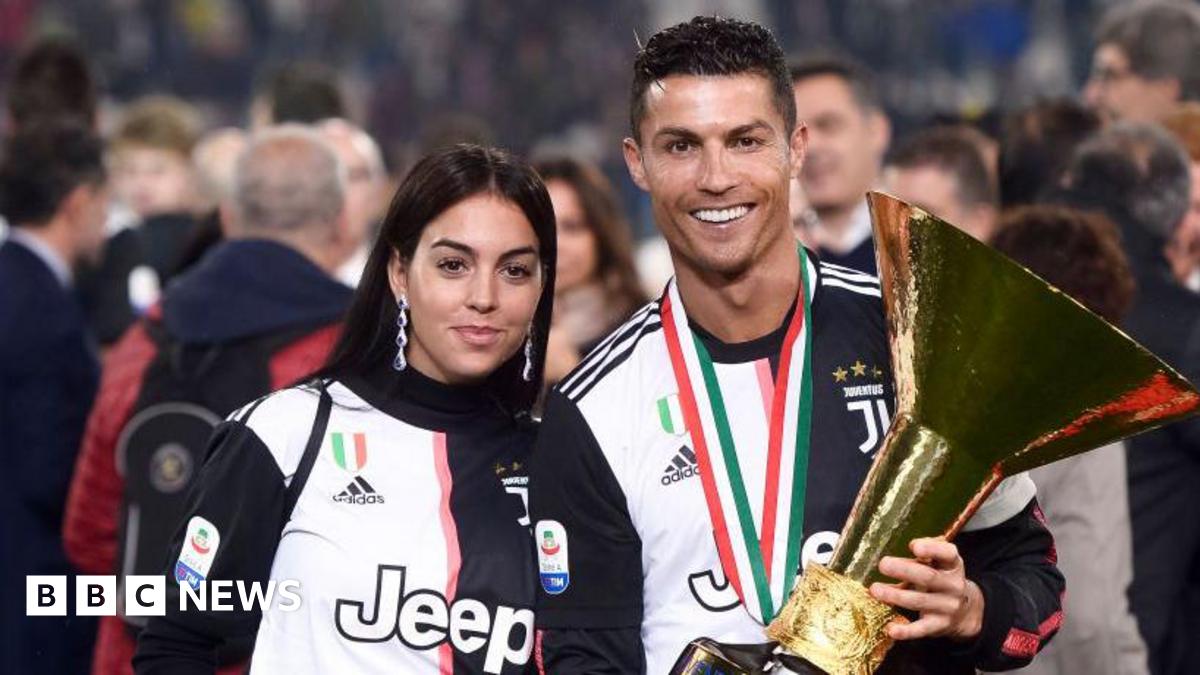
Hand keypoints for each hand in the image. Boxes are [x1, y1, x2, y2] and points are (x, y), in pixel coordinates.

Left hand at [869, 537, 983, 641]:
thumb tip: (911, 545)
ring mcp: (946, 607)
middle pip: (928, 577)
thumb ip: (926, 552)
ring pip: (919, 601)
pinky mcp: (937, 625)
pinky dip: (905, 631)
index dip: (932, 549)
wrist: (965, 612)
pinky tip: (891, 629)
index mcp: (953, 565)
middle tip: (883, 564)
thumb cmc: (942, 579)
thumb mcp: (940, 562)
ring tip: (875, 589)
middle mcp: (953, 586)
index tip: (913, 546)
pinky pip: (920, 629)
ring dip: (895, 596)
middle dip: (904, 570)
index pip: (948, 554)